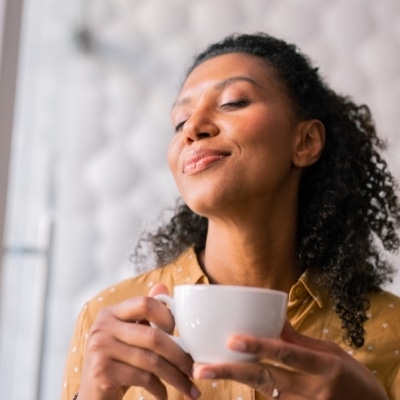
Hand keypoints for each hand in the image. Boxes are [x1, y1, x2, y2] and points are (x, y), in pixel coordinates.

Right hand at [77, 284, 199, 399]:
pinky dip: (158, 388)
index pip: (145, 303)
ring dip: (175, 377)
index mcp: (111, 312)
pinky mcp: (102, 372)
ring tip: (189, 387)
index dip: (167, 315)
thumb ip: (144, 312)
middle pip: (153, 336)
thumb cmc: (117, 360)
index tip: (179, 332)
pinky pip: (142, 378)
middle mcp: (103, 327)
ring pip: (151, 361)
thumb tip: (163, 288)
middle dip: (179, 355)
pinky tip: (164, 394)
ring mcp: (100, 349)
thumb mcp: (128, 334)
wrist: (92, 393)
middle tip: (194, 368)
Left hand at [192, 320, 386, 398]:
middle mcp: (312, 390)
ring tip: (208, 372)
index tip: (232, 340)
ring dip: (236, 382)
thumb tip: (273, 320)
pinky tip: (232, 384)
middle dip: (231, 372)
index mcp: (323, 366)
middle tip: (202, 368)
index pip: (286, 353)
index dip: (259, 346)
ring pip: (264, 393)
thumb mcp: (330, 351)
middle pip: (266, 379)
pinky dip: (252, 392)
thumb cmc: (352, 376)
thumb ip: (298, 340)